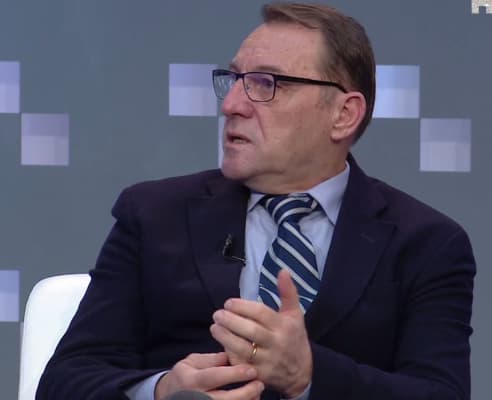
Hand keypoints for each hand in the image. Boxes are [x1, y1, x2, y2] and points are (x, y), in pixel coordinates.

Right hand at [154, 352, 263, 399]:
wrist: (169, 396)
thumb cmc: (184, 376)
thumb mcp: (192, 362)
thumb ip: (211, 359)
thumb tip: (230, 355)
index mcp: (190, 380)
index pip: (214, 377)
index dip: (234, 374)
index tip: (251, 369)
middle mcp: (195, 397)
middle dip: (245, 393)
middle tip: (259, 383)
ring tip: (257, 392)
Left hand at [210, 270, 311, 397]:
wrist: (301, 373)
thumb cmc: (294, 337)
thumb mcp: (295, 314)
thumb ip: (288, 292)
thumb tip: (283, 270)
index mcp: (285, 326)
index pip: (261, 314)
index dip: (242, 307)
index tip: (228, 303)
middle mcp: (276, 344)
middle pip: (250, 331)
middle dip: (231, 321)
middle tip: (218, 314)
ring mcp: (267, 362)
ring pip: (243, 349)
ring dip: (225, 337)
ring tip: (214, 327)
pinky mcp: (259, 375)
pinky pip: (240, 364)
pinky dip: (229, 353)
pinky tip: (222, 343)